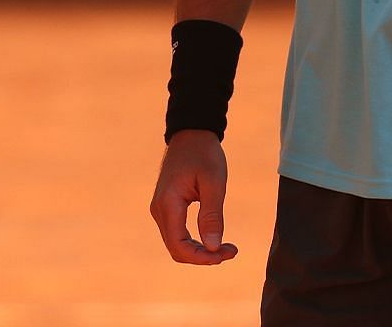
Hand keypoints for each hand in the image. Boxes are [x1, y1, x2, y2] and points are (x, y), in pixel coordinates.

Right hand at [148, 129, 237, 264]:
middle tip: (232, 250)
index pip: (179, 246)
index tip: (227, 253)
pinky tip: (213, 238)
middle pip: (177, 249)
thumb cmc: (204, 154)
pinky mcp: (166, 207)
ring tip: (226, 247)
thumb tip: (213, 248)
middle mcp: (159, 209)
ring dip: (200, 251)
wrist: (191, 133)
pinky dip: (195, 242)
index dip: (202, 257)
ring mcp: (160, 209)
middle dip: (204, 256)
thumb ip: (212, 216)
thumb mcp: (214, 183)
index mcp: (168, 203)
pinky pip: (177, 234)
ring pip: (176, 244)